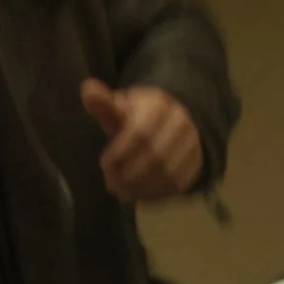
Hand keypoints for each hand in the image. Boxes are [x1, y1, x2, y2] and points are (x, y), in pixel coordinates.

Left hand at [81, 80, 203, 203]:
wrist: (169, 123)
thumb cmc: (136, 117)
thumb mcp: (119, 108)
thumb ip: (104, 104)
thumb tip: (87, 89)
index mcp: (159, 104)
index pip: (140, 133)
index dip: (120, 153)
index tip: (105, 164)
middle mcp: (181, 123)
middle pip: (155, 156)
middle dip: (128, 173)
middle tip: (111, 182)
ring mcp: (193, 144)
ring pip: (167, 174)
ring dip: (140, 187)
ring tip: (120, 191)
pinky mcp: (196, 165)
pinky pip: (176, 186)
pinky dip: (153, 194)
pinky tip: (136, 194)